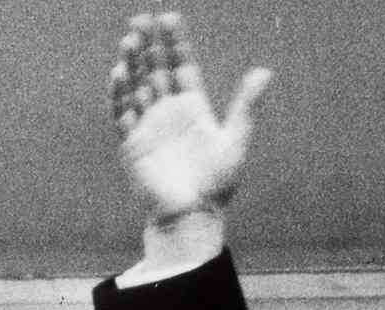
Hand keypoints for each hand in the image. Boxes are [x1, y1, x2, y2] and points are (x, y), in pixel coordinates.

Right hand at [110, 12, 270, 222]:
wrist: (192, 215)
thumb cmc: (217, 183)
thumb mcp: (236, 140)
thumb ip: (246, 105)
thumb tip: (265, 71)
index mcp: (193, 107)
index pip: (181, 65)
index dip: (175, 42)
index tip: (169, 19)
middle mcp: (168, 112)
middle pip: (155, 69)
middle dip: (148, 45)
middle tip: (141, 19)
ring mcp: (148, 126)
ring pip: (136, 87)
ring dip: (132, 64)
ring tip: (130, 39)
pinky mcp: (132, 143)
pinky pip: (123, 114)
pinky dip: (120, 94)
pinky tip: (119, 74)